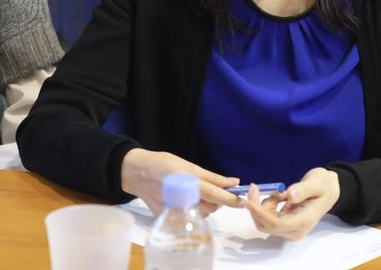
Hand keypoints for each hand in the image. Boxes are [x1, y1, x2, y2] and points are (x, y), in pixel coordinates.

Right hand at [120, 148, 241, 215]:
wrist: (137, 173)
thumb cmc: (163, 164)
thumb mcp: (188, 165)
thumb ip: (212, 177)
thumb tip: (234, 182)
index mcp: (186, 180)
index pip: (214, 194)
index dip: (230, 199)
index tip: (243, 201)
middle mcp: (180, 197)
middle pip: (210, 207)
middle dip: (218, 201)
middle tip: (215, 190)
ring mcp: (174, 209)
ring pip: (202, 214)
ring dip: (207, 205)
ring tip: (196, 192)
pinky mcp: (169, 217)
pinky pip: (191, 217)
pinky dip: (195, 209)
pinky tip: (187, 199)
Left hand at [244, 167, 339, 240]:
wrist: (329, 189)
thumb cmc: (324, 185)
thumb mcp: (317, 183)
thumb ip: (304, 190)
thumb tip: (291, 195)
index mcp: (304, 222)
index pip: (276, 224)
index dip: (260, 214)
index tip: (248, 201)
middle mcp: (295, 230)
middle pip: (266, 225)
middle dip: (256, 207)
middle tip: (255, 187)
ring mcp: (289, 229)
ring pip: (264, 221)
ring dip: (263, 205)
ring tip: (278, 192)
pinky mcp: (285, 224)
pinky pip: (268, 218)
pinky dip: (267, 205)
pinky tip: (279, 196)